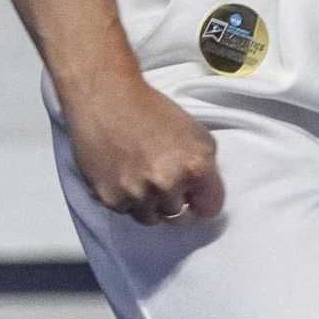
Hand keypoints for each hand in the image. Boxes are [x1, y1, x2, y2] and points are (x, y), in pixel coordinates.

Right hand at [59, 72, 225, 225]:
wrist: (107, 99)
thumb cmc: (154, 111)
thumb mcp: (196, 133)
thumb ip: (205, 166)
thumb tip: (202, 193)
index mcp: (195, 167)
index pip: (210, 208)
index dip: (203, 201)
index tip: (196, 197)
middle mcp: (168, 185)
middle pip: (180, 216)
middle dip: (175, 200)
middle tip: (164, 180)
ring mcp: (138, 195)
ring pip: (152, 218)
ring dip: (150, 204)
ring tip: (143, 178)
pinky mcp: (111, 199)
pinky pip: (126, 211)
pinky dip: (127, 199)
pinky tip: (124, 175)